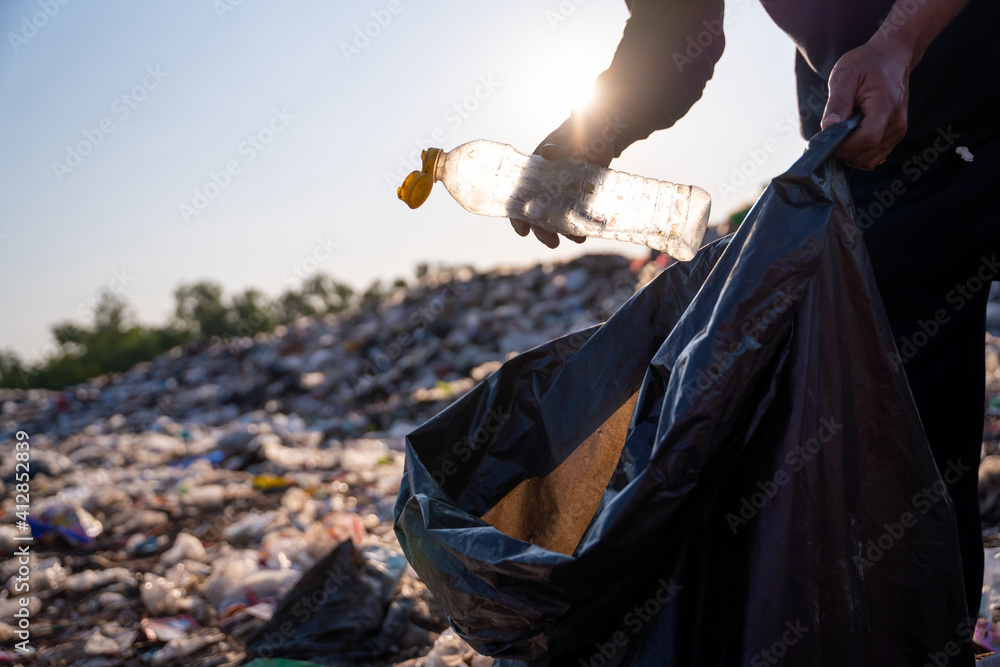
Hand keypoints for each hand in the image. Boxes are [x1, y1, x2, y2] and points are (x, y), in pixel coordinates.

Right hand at [510, 112, 616, 247]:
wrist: (605, 131)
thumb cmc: (582, 128)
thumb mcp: (570, 135)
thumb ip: (559, 145)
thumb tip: (548, 153)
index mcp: (535, 169)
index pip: (519, 195)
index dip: (518, 215)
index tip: (522, 231)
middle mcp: (545, 183)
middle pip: (538, 212)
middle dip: (543, 230)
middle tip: (552, 243)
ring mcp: (563, 190)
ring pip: (557, 216)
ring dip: (564, 230)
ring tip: (578, 239)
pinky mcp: (579, 194)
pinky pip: (575, 213)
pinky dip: (579, 224)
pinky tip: (587, 232)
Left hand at [820, 34, 914, 169]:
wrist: (892, 56)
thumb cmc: (866, 62)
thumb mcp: (845, 75)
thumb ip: (837, 103)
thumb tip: (828, 128)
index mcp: (885, 107)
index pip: (867, 139)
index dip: (843, 146)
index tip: (825, 139)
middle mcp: (896, 123)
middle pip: (866, 154)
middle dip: (842, 152)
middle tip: (828, 136)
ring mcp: (898, 131)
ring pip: (869, 160)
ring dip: (849, 155)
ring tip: (840, 134)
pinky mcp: (895, 135)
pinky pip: (874, 156)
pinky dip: (858, 153)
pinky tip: (849, 137)